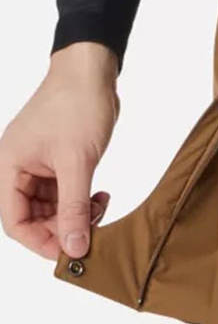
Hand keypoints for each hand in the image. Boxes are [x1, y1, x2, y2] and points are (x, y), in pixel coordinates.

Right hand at [0, 43, 118, 260]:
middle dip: (63, 227)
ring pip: (51, 206)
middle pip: (33, 217)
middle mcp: (18, 169)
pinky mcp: (58, 161)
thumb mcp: (77, 162)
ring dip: (77, 213)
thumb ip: (74, 207)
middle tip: (94, 229)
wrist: (91, 73)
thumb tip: (74, 247)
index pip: (14, 221)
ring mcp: (38, 165)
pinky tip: (102, 195)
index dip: (40, 240)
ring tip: (102, 206)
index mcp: (8, 168)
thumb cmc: (77, 107)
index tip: (71, 251)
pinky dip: (82, 199)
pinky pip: (65, 192)